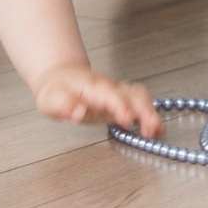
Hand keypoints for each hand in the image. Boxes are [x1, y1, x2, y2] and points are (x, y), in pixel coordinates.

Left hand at [34, 63, 161, 135]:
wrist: (61, 77)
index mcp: (91, 86)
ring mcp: (117, 92)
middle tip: (150, 129)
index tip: (127, 118)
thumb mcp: (50, 99)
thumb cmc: (56, 90)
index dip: (120, 105)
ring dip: (150, 111)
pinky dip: (150, 113)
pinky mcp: (121, 99)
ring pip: (140, 96)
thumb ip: (63, 105)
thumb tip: (77, 112)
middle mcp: (108, 87)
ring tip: (156, 130)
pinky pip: (140, 101)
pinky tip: (157, 127)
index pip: (109, 94)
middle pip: (132, 93)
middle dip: (144, 110)